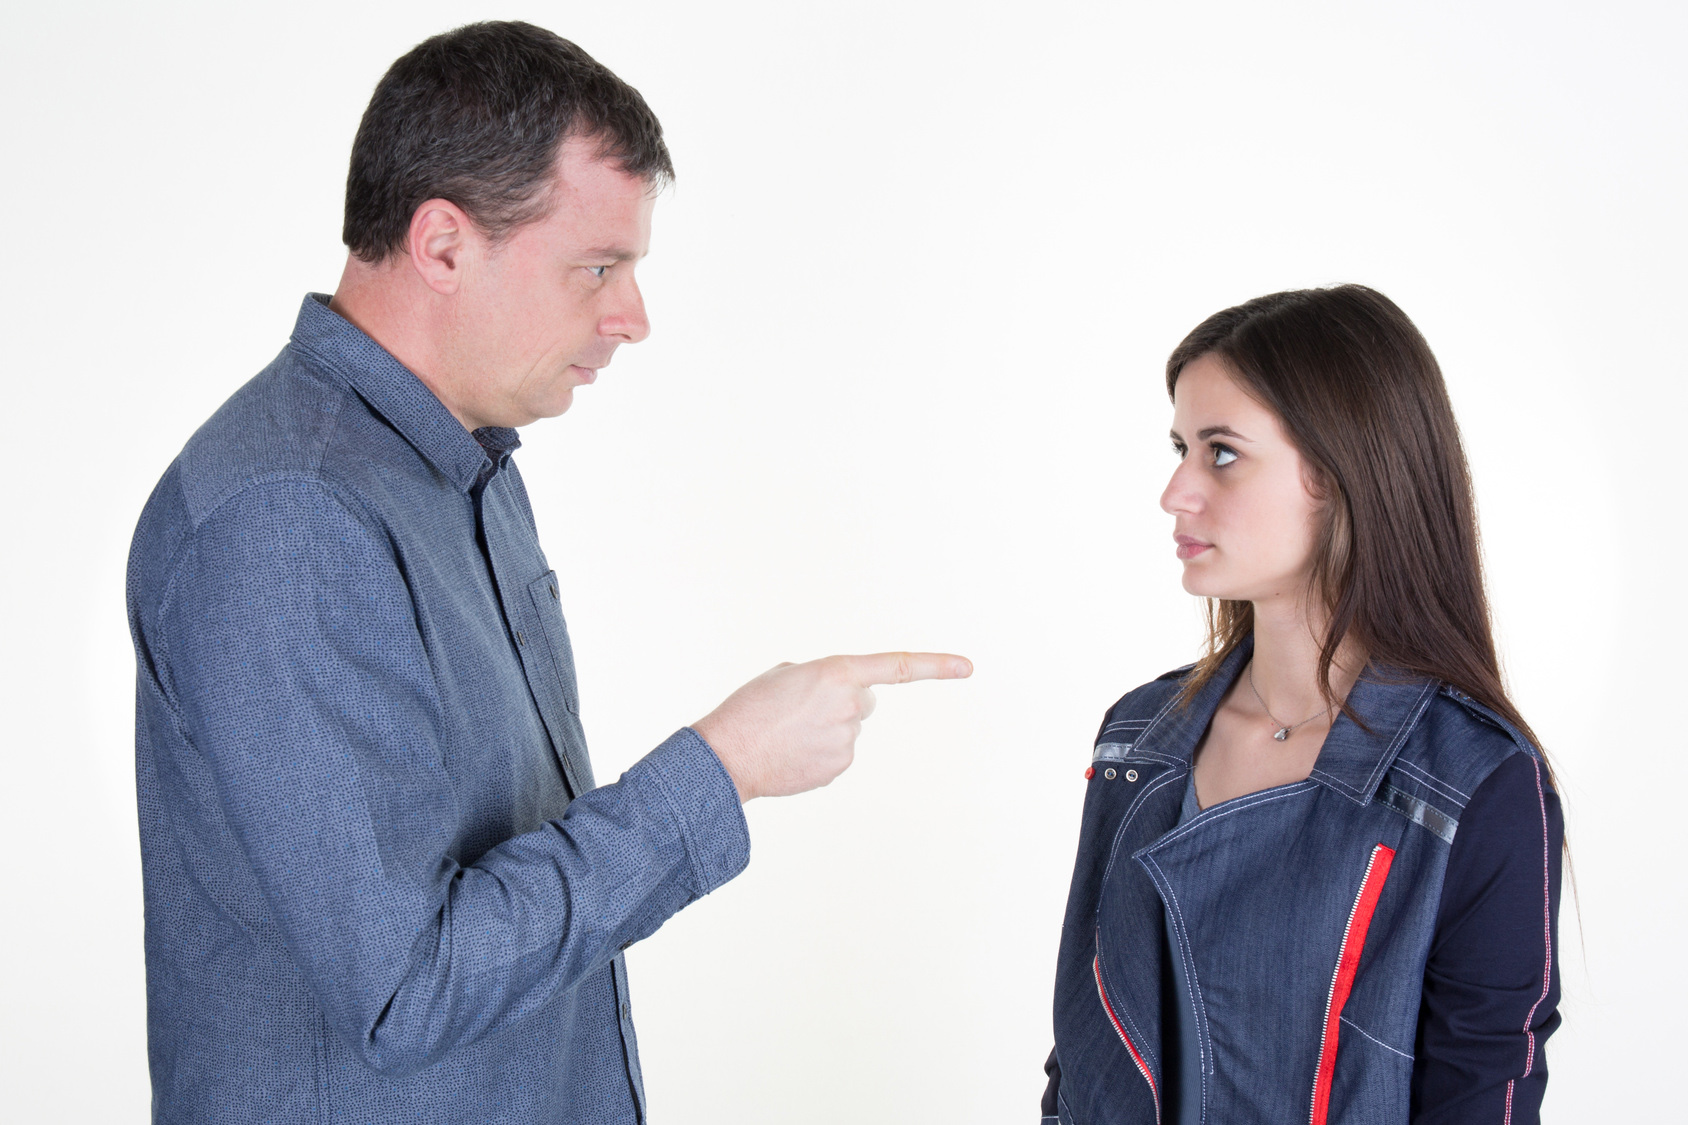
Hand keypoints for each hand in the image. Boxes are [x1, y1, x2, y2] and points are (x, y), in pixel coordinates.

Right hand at [692, 652, 972, 801]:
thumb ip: (823, 677)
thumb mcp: (786, 674)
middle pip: (864, 701)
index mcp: (837, 674)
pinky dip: (819, 752)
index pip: (897, 667)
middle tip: (803, 709)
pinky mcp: (840, 766)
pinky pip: (838, 753)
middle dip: (843, 702)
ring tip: (788, 732)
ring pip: (848, 729)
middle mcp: (851, 706)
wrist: (728, 755)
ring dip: (826, 728)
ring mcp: (848, 740)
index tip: (967, 667)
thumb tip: (840, 698)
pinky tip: (792, 752)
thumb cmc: (749, 708)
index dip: (936, 666)